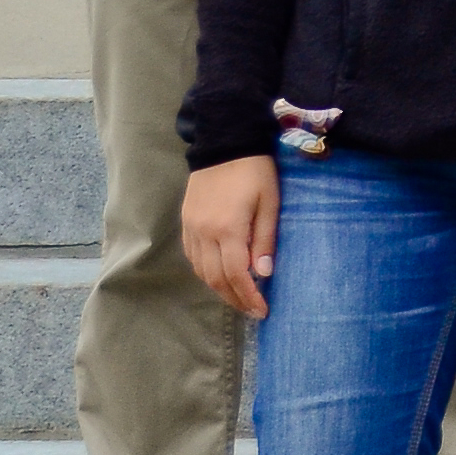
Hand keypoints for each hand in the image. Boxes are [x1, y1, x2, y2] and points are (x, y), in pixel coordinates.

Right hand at [179, 154, 276, 317]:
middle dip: (235, 299)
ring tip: (238, 297)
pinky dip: (205, 271)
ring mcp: (192, 227)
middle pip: (216, 278)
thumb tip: (263, 274)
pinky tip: (219, 275)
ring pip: (201, 270)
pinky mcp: (186, 221)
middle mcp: (204, 233)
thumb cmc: (254, 171)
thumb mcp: (269, 202)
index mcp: (228, 229)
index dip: (249, 297)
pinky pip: (192, 256)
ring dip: (219, 288)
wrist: (224, 142)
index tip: (262, 311)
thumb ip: (265, 239)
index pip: (237, 275)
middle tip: (252, 311)